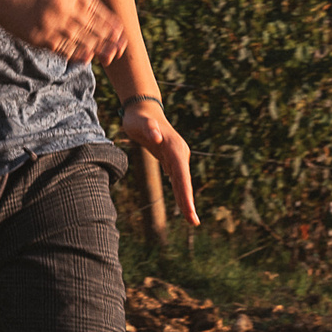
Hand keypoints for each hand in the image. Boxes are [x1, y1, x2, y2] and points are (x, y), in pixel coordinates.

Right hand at [0, 0, 126, 63]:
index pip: (95, 8)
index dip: (109, 21)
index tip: (120, 30)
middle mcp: (64, 6)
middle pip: (91, 25)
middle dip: (107, 37)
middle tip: (121, 47)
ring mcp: (52, 23)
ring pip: (80, 39)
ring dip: (96, 48)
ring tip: (109, 55)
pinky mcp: (40, 37)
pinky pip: (62, 48)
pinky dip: (75, 54)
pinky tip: (86, 58)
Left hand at [121, 99, 198, 225]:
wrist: (143, 109)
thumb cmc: (138, 118)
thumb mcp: (139, 123)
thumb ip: (148, 129)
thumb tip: (157, 138)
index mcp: (175, 148)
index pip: (181, 175)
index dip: (186, 194)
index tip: (189, 210)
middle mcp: (179, 153)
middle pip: (185, 182)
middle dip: (188, 202)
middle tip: (193, 222)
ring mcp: (176, 156)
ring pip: (182, 182)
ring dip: (186, 199)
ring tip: (190, 218)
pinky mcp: (171, 158)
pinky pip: (177, 179)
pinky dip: (180, 191)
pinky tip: (181, 203)